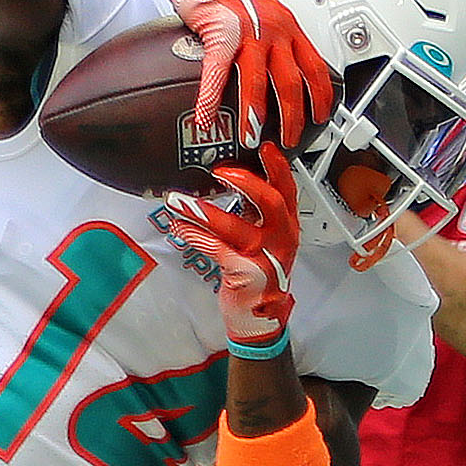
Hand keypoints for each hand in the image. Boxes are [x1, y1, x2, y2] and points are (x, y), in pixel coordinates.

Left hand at [158, 147, 302, 351]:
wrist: (259, 317)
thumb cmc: (258, 274)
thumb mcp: (264, 240)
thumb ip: (254, 214)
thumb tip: (235, 183)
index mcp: (286, 226)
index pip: (288, 190)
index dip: (278, 168)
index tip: (265, 148)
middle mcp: (281, 239)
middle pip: (270, 202)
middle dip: (245, 182)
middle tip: (220, 171)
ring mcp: (264, 256)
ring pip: (235, 227)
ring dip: (203, 211)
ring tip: (177, 201)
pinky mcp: (245, 273)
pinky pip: (217, 249)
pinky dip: (196, 236)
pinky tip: (180, 228)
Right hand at [160, 0, 333, 149]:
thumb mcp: (263, 9)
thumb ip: (273, 35)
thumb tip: (275, 60)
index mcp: (288, 26)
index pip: (315, 66)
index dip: (321, 95)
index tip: (322, 115)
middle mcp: (274, 30)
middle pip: (291, 82)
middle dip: (292, 117)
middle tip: (288, 139)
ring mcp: (249, 33)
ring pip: (258, 83)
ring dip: (256, 115)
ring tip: (251, 138)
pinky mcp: (220, 35)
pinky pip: (217, 73)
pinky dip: (211, 99)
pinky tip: (206, 116)